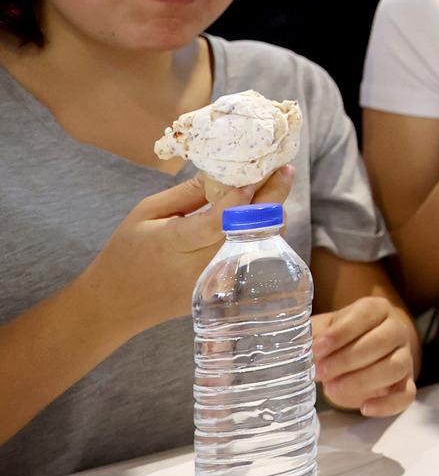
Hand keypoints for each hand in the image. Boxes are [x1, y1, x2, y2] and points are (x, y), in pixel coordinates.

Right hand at [88, 166, 293, 332]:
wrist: (118, 304)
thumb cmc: (128, 251)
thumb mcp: (147, 212)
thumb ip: (188, 193)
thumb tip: (225, 172)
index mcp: (174, 243)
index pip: (215, 223)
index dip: (240, 200)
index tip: (260, 175)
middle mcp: (200, 266)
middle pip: (248, 232)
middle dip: (271, 199)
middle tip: (284, 170)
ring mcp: (215, 282)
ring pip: (259, 246)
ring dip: (273, 214)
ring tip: (278, 184)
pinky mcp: (224, 290)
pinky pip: (254, 257)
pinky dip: (265, 233)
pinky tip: (266, 211)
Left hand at [312, 296, 416, 416]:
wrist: (360, 352)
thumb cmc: (340, 338)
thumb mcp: (324, 329)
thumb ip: (313, 334)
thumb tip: (296, 347)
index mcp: (377, 309)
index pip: (365, 315)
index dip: (341, 332)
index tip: (317, 348)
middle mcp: (397, 330)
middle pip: (382, 341)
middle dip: (348, 359)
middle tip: (321, 371)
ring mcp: (405, 357)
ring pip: (395, 367)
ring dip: (363, 380)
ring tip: (332, 389)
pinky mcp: (407, 383)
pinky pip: (406, 395)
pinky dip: (387, 405)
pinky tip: (365, 408)